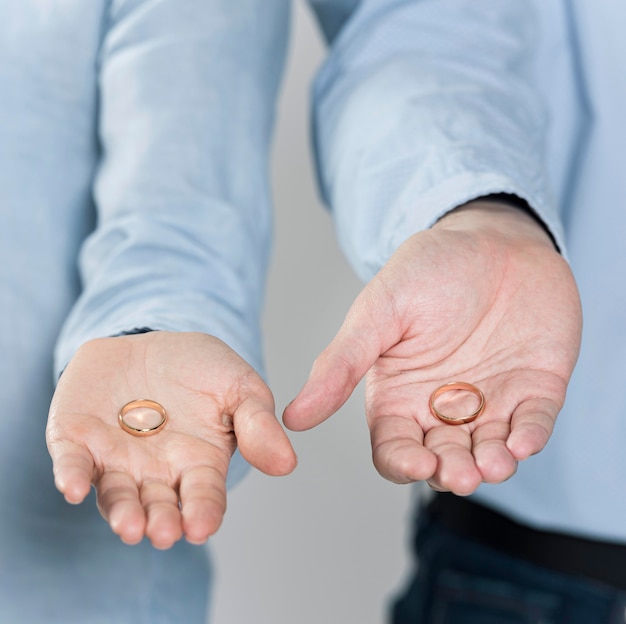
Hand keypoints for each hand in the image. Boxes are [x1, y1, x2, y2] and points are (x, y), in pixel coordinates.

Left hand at [47, 332, 295, 547]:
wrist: (153, 342)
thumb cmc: (202, 369)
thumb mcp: (240, 386)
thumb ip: (259, 423)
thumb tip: (287, 463)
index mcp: (198, 463)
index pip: (202, 496)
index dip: (202, 512)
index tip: (201, 525)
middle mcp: (155, 471)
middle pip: (158, 505)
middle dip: (160, 521)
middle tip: (163, 532)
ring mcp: (114, 458)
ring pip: (115, 495)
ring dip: (121, 512)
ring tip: (129, 525)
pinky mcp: (77, 437)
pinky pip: (72, 461)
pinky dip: (71, 475)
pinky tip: (73, 487)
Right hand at [284, 202, 581, 494]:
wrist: (493, 236)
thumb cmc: (429, 269)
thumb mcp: (378, 312)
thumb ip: (340, 364)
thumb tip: (292, 417)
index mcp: (399, 393)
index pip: (395, 447)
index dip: (404, 463)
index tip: (418, 463)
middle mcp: (443, 405)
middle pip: (443, 458)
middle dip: (452, 472)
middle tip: (461, 474)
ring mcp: (491, 399)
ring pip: (488, 451)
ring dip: (492, 465)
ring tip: (494, 464)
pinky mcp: (535, 388)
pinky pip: (534, 422)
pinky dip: (530, 437)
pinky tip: (524, 442)